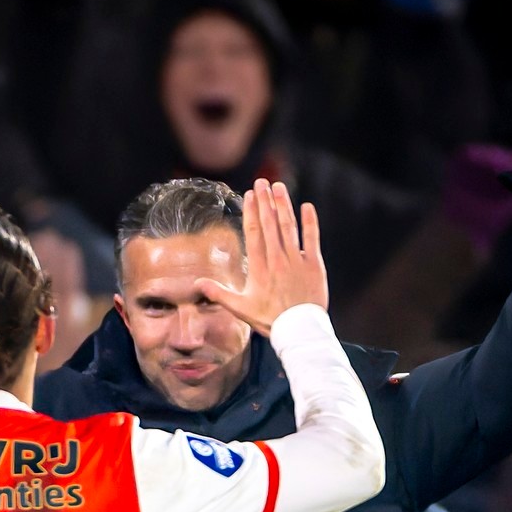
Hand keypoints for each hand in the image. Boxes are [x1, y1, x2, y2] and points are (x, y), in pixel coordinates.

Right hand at [193, 179, 327, 334]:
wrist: (299, 329)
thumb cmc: (268, 319)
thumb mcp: (240, 308)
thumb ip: (218, 293)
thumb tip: (197, 283)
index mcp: (259, 266)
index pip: (253, 232)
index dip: (251, 211)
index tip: (250, 194)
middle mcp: (277, 258)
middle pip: (270, 223)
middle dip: (266, 200)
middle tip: (262, 182)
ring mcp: (297, 259)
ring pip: (289, 226)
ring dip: (284, 205)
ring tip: (279, 187)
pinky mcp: (314, 264)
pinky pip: (312, 238)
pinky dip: (310, 222)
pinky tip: (307, 206)